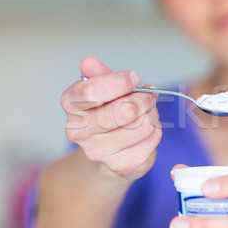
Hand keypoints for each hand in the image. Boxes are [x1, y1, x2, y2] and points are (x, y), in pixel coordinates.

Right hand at [61, 56, 161, 178]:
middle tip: (148, 96)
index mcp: (71, 105)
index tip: (133, 78)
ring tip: (145, 114)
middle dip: (144, 99)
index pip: (92, 91)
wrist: (108, 152)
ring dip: (152, 115)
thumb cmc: (106, 113)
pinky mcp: (121, 166)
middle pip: (125, 110)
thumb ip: (99, 73)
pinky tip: (146, 131)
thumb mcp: (102, 88)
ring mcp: (99, 152)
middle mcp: (79, 131)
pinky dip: (156, 131)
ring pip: (144, 125)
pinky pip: (153, 139)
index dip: (120, 82)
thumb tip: (89, 62)